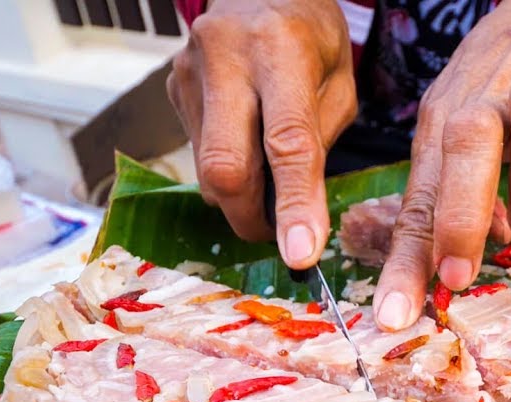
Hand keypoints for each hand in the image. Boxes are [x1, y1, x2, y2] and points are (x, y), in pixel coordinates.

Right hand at [166, 0, 356, 268]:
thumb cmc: (311, 36)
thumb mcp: (339, 80)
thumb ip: (319, 140)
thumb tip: (298, 212)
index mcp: (279, 49)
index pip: (286, 142)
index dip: (295, 204)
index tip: (300, 255)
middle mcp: (223, 58)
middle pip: (226, 168)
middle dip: (252, 218)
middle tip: (279, 236)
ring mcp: (188, 74)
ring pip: (207, 170)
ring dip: (241, 196)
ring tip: (270, 182)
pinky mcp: (172, 89)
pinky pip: (198, 154)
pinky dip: (228, 170)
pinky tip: (247, 150)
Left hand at [374, 0, 510, 329]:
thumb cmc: (492, 98)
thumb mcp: (453, 145)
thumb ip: (448, 203)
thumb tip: (446, 269)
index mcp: (445, 124)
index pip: (420, 194)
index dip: (408, 256)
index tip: (398, 312)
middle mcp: (489, 100)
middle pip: (467, 140)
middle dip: (461, 212)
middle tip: (460, 273)